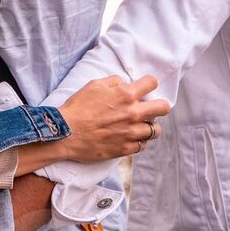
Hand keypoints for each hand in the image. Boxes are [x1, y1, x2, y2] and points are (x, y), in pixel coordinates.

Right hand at [54, 74, 169, 161]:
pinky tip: (130, 137)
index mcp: (126, 95)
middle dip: (159, 106)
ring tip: (140, 125)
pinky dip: (139, 141)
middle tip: (151, 108)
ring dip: (149, 126)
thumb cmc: (78, 107)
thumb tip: (125, 84)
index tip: (145, 87)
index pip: (152, 83)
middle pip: (163, 108)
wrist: (65, 133)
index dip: (149, 83)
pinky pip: (143, 145)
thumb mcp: (94, 85)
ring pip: (155, 130)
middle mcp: (133, 113)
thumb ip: (114, 82)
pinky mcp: (126, 148)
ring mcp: (131, 133)